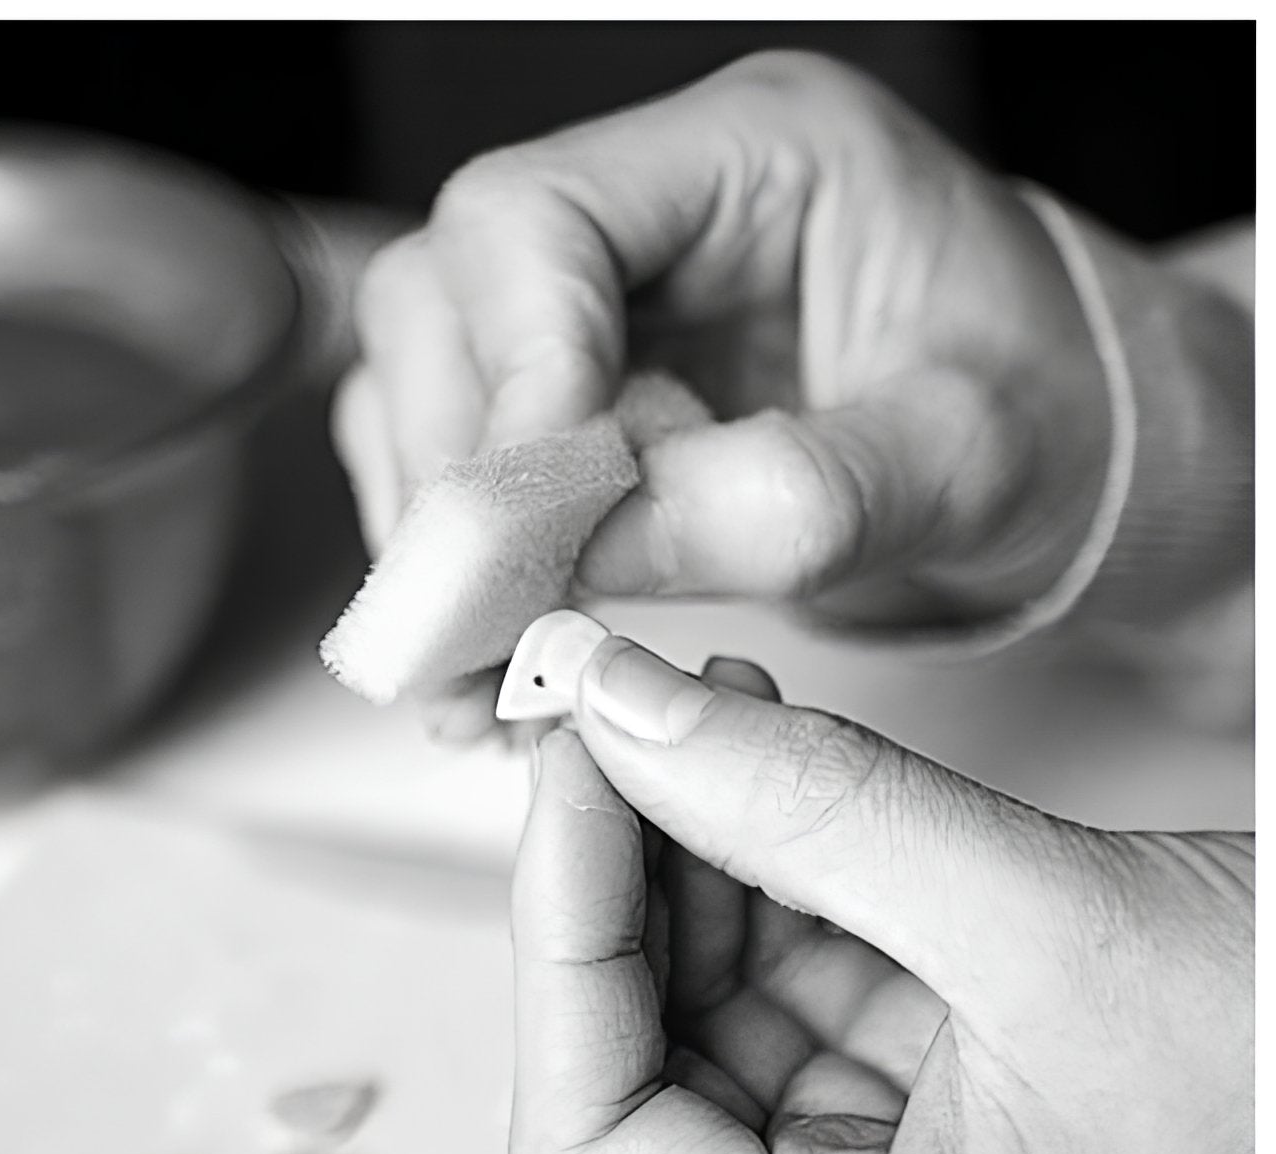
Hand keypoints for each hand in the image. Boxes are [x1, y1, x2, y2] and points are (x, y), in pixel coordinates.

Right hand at [334, 51, 1111, 736]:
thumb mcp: (969, 462)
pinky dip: (466, 564)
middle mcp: (650, 215)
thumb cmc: (1043, 415)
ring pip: (426, 387)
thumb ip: (800, 501)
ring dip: (440, 538)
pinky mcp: (584, 392)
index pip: (537, 221)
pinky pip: (465, 463)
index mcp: (754, 156)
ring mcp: (604, 305)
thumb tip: (601, 552)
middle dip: (456, 482)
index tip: (532, 531)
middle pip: (444, 303)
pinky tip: (501, 648)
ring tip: (486, 666)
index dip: (511, 376)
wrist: (1057, 450)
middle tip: (485, 630)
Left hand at [509, 641, 1252, 1153]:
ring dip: (686, 838)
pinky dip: (762, 845)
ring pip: (709, 984)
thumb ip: (808, 807)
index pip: (595, 1137)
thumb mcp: (1041, 918)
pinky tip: (756, 748)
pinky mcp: (925, 1064)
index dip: (558, 940)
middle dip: (616, 866)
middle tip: (611, 714)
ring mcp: (885, 1151)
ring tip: (691, 708)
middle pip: (641, 1045)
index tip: (570, 772)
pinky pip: (792, 949)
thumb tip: (624, 712)